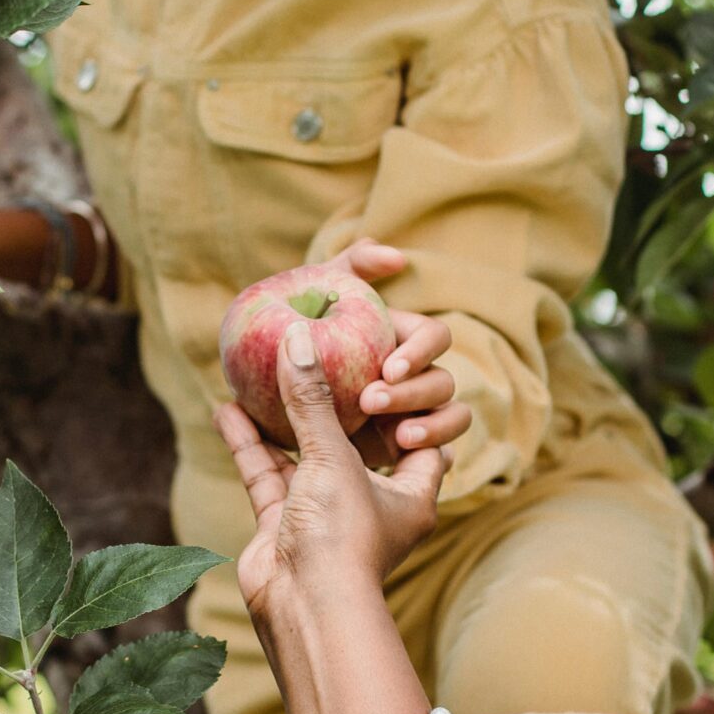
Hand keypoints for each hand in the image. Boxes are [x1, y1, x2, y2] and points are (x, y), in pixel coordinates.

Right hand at [216, 317, 446, 622]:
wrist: (302, 608)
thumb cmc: (342, 536)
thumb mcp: (332, 457)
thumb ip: (312, 400)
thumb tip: (297, 338)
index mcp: (411, 493)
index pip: (424, 439)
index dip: (409, 403)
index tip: (385, 368)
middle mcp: (370, 502)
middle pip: (359, 443)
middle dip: (339, 404)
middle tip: (323, 359)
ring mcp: (325, 513)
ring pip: (306, 456)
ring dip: (285, 420)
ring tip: (264, 375)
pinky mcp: (285, 524)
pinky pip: (268, 475)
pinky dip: (250, 444)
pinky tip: (227, 409)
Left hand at [308, 238, 469, 467]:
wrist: (263, 388)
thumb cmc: (296, 332)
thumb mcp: (319, 294)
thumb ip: (353, 267)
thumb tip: (393, 255)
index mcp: (401, 339)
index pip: (433, 338)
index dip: (419, 351)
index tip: (388, 368)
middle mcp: (412, 377)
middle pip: (440, 381)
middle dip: (413, 393)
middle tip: (370, 402)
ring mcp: (411, 417)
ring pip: (450, 419)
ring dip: (434, 426)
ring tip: (400, 438)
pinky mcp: (404, 453)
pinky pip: (440, 456)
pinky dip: (435, 454)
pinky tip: (400, 458)